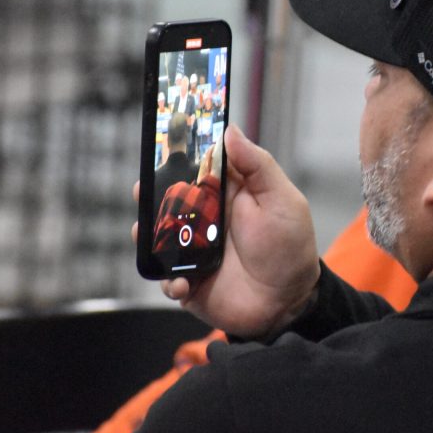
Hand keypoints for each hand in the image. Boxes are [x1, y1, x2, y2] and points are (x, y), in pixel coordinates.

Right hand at [133, 125, 319, 338]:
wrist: (290, 302)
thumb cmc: (290, 247)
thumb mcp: (281, 200)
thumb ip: (258, 165)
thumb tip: (230, 131)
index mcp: (225, 195)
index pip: (195, 169)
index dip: (177, 157)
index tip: (160, 145)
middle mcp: (205, 220)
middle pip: (168, 201)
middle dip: (150, 194)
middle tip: (142, 189)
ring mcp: (194, 251)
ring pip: (158, 238)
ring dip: (148, 234)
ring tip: (145, 232)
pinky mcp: (189, 281)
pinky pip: (166, 278)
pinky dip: (168, 280)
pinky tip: (181, 282)